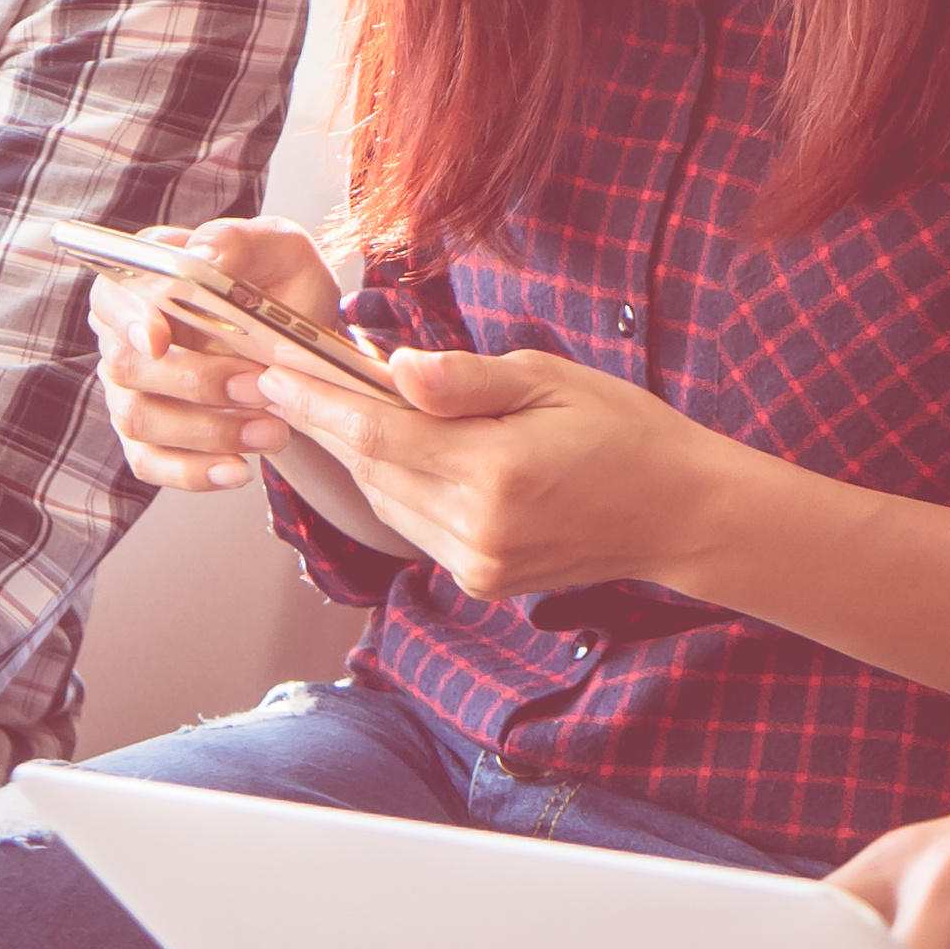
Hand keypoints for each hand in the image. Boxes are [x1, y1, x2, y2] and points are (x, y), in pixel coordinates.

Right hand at [89, 217, 353, 493]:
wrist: (306, 349)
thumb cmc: (284, 289)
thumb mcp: (281, 250)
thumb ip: (240, 243)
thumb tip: (204, 260)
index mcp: (147, 276)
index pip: (111, 293)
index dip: (129, 317)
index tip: (158, 337)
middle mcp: (127, 334)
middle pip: (126, 364)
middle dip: (196, 381)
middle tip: (260, 387)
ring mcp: (132, 388)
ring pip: (139, 418)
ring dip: (208, 430)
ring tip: (273, 431)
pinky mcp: (148, 436)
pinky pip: (150, 462)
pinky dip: (194, 472)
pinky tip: (238, 471)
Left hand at [241, 344, 728, 605]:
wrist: (678, 513)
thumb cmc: (624, 432)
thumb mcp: (552, 381)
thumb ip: (467, 380)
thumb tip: (394, 368)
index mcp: (496, 472)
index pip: (378, 435)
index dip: (317, 403)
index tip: (271, 372)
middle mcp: (478, 529)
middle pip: (372, 471)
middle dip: (326, 423)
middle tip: (287, 378)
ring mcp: (478, 563)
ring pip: (387, 502)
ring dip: (358, 456)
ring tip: (334, 407)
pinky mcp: (482, 580)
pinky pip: (414, 526)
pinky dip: (396, 486)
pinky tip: (396, 452)